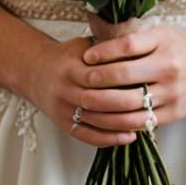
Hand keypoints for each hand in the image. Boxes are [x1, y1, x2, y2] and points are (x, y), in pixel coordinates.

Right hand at [23, 36, 137, 148]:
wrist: (36, 72)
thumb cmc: (67, 56)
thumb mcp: (81, 45)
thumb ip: (104, 48)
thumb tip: (136, 49)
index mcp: (70, 67)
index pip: (96, 76)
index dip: (120, 79)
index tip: (143, 80)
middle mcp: (65, 90)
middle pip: (97, 101)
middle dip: (124, 104)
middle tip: (149, 104)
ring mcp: (64, 110)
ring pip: (95, 121)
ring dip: (121, 124)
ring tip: (145, 122)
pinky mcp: (64, 125)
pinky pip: (88, 136)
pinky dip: (109, 139)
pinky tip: (128, 136)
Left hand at [77, 25, 185, 134]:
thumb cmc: (179, 47)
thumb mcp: (160, 33)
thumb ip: (134, 38)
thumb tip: (99, 46)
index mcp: (162, 44)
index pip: (127, 46)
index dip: (104, 52)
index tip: (86, 56)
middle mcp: (167, 68)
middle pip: (125, 76)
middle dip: (98, 80)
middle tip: (81, 82)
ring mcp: (171, 93)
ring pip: (130, 104)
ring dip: (104, 106)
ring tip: (87, 104)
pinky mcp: (173, 113)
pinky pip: (142, 121)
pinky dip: (122, 122)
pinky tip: (107, 119)